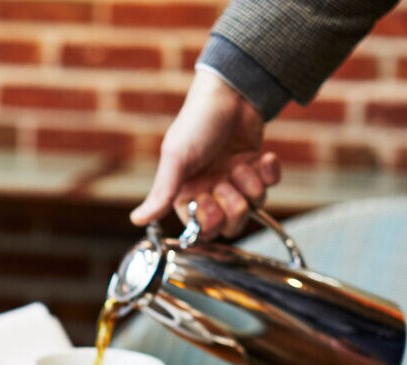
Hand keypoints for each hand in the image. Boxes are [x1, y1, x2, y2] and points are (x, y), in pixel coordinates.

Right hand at [130, 70, 281, 239]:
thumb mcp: (176, 158)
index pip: (201, 229)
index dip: (209, 221)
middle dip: (233, 206)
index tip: (208, 198)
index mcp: (186, 193)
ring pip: (253, 207)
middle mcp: (210, 190)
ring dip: (251, 186)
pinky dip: (269, 173)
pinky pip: (271, 186)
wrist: (231, 92)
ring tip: (241, 166)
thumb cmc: (197, 122)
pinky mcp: (256, 169)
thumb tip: (136, 220)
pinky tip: (261, 158)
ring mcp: (235, 180)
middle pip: (230, 225)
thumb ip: (161, 193)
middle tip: (226, 183)